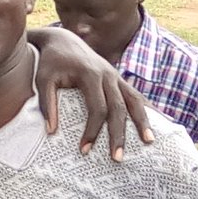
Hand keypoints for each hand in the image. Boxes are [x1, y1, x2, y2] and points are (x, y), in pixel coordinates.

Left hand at [30, 27, 151, 159]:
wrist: (62, 39)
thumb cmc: (50, 62)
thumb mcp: (42, 79)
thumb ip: (47, 104)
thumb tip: (51, 132)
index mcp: (91, 74)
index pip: (97, 108)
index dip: (92, 130)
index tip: (85, 150)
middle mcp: (108, 75)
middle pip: (119, 108)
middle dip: (119, 135)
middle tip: (117, 159)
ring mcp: (116, 76)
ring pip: (135, 100)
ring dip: (143, 122)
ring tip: (149, 142)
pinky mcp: (118, 79)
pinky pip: (136, 95)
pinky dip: (146, 110)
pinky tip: (155, 124)